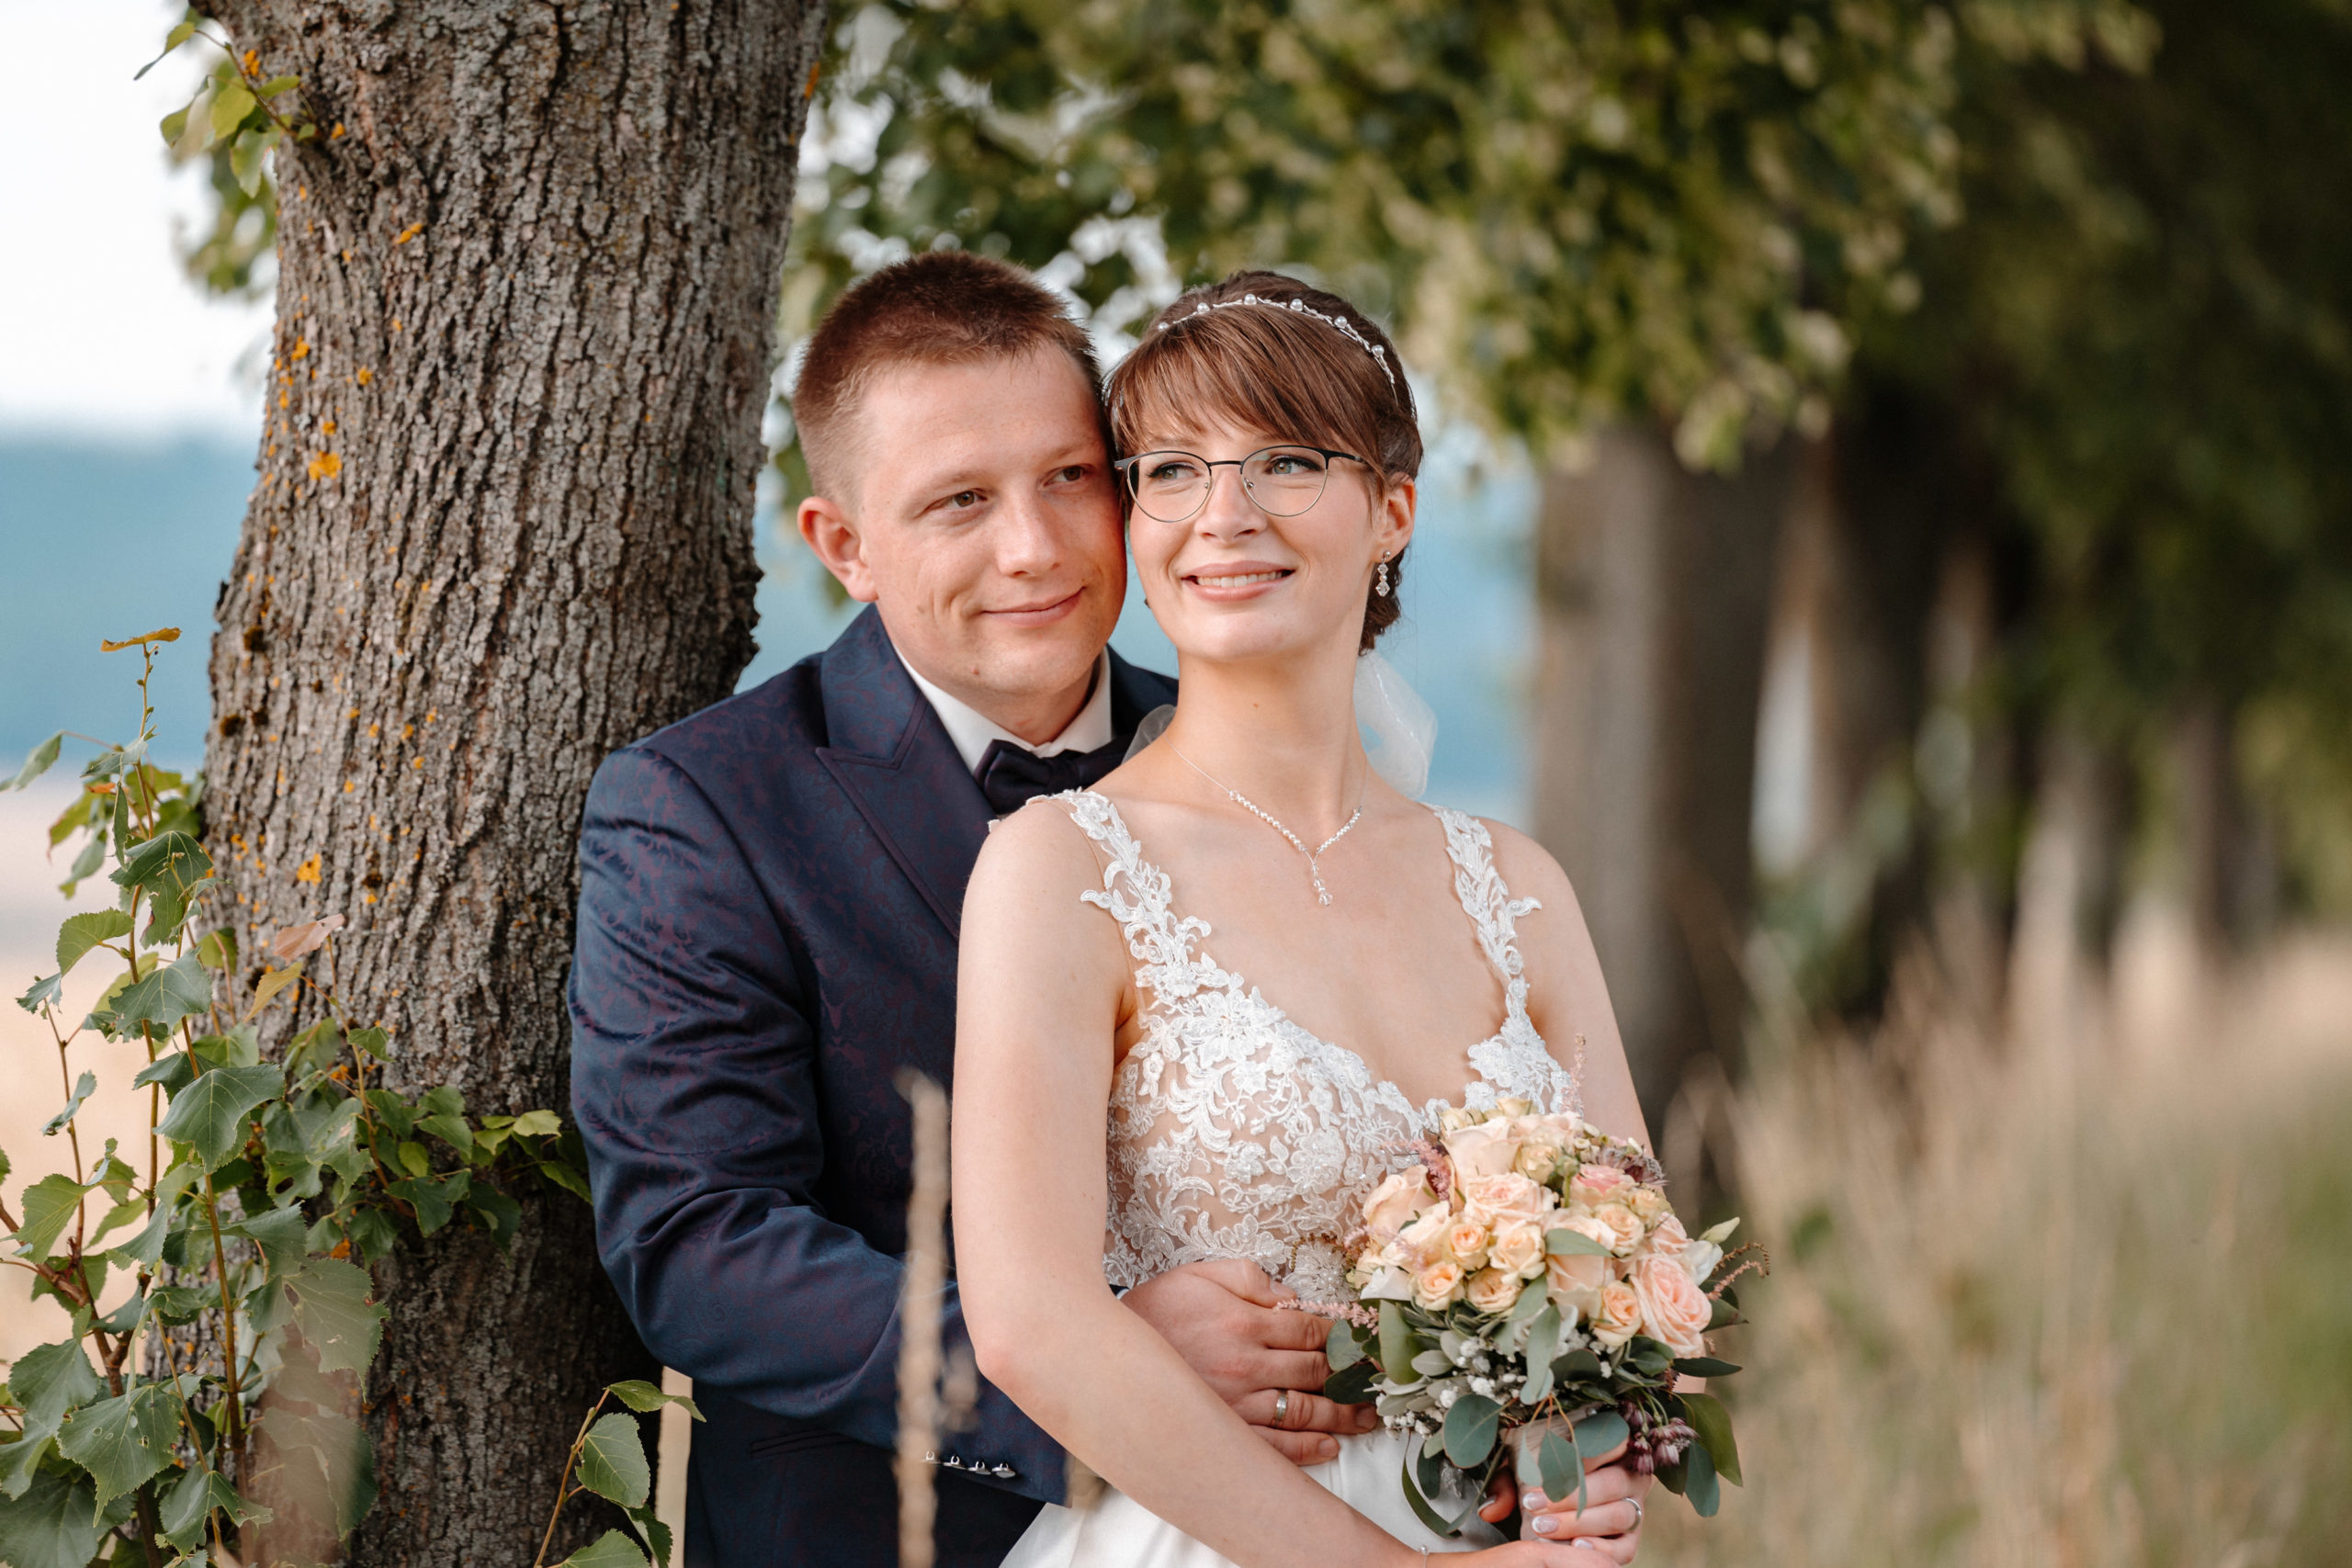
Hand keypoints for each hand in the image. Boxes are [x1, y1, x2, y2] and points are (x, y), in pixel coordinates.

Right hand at [1121, 1258, 1380, 1463]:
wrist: (1105, 1352)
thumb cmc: (1155, 1310)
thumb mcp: (1199, 1274)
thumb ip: (1249, 1278)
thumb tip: (1291, 1296)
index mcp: (1244, 1324)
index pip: (1311, 1329)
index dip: (1344, 1335)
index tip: (1366, 1340)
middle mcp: (1246, 1367)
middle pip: (1317, 1372)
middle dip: (1354, 1377)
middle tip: (1382, 1381)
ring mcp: (1236, 1406)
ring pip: (1304, 1412)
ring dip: (1343, 1416)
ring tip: (1368, 1418)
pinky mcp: (1224, 1432)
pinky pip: (1275, 1447)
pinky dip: (1307, 1450)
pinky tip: (1329, 1446)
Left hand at [1477, 1439, 1652, 1567]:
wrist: (1555, 1499)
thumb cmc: (1542, 1476)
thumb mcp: (1520, 1469)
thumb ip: (1506, 1483)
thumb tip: (1491, 1510)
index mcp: (1610, 1445)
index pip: (1609, 1441)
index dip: (1577, 1457)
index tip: (1543, 1470)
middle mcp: (1630, 1476)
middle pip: (1613, 1482)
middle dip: (1570, 1495)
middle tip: (1534, 1506)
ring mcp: (1635, 1508)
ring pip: (1619, 1514)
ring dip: (1579, 1522)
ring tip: (1543, 1527)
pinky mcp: (1632, 1539)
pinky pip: (1626, 1547)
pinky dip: (1602, 1548)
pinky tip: (1575, 1547)